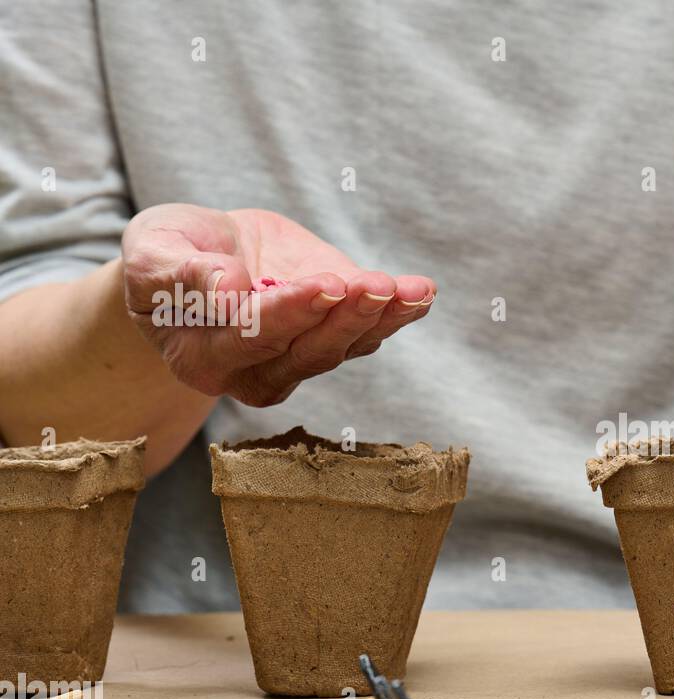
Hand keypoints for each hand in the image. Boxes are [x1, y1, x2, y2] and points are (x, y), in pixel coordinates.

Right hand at [122, 204, 435, 405]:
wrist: (201, 255)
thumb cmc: (167, 255)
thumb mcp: (152, 251)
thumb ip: (180, 273)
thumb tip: (228, 290)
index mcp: (203, 356)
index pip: (251, 337)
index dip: (290, 313)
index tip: (326, 285)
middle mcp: (254, 372)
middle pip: (306, 352)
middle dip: (345, 318)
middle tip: (376, 286)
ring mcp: (298, 361)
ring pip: (343, 348)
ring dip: (380, 318)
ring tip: (410, 290)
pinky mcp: (331, 339)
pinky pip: (367, 333)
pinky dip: (398, 313)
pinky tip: (422, 293)